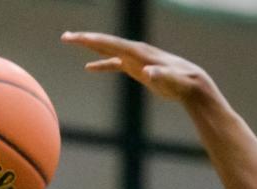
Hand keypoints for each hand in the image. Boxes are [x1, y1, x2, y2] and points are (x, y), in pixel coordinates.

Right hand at [61, 33, 212, 104]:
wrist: (190, 83)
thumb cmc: (181, 82)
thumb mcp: (171, 80)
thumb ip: (160, 75)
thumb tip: (150, 72)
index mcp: (138, 52)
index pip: (111, 44)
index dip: (92, 41)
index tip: (76, 38)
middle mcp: (134, 51)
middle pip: (105, 43)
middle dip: (84, 40)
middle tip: (65, 37)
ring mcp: (134, 58)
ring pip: (107, 50)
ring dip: (89, 47)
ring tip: (71, 42)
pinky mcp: (136, 68)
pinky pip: (114, 64)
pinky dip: (102, 65)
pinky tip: (89, 68)